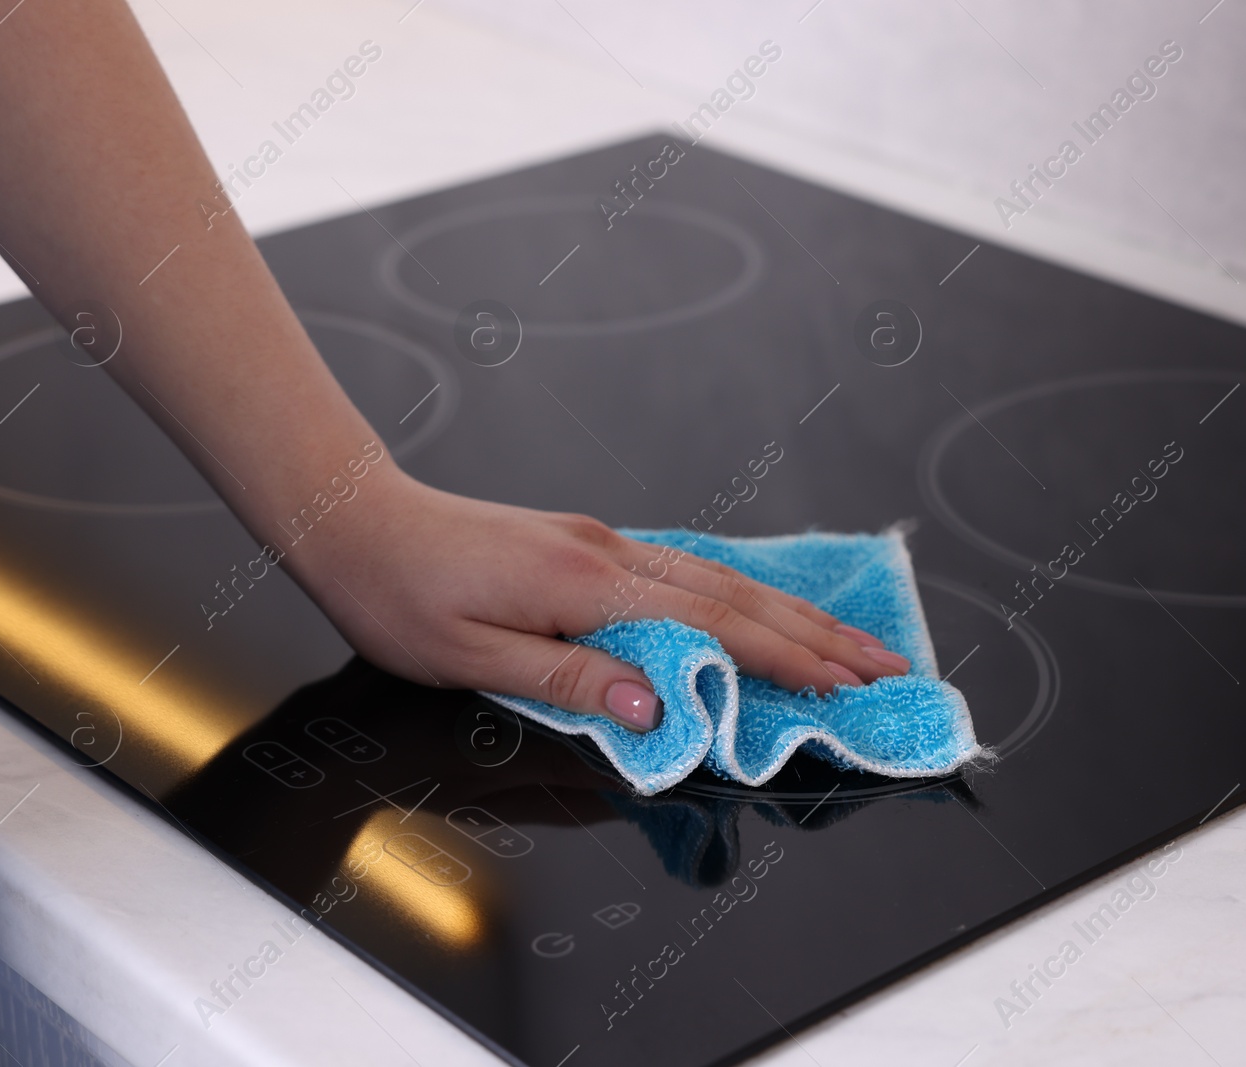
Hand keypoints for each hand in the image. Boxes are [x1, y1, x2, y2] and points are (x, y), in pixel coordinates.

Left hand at [286, 469, 911, 731]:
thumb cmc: (400, 597)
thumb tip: (656, 702)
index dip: (787, 660)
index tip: (850, 685)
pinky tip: (767, 608)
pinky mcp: (592, 543)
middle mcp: (610, 554)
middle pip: (737, 597)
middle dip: (818, 634)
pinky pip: (688, 570)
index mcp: (585, 586)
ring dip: (792, 612)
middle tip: (887, 664)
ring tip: (849, 641)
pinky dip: (744, 593)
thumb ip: (567, 678)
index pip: (710, 627)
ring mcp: (605, 542)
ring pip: (720, 578)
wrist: (357, 520)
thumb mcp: (469, 657)